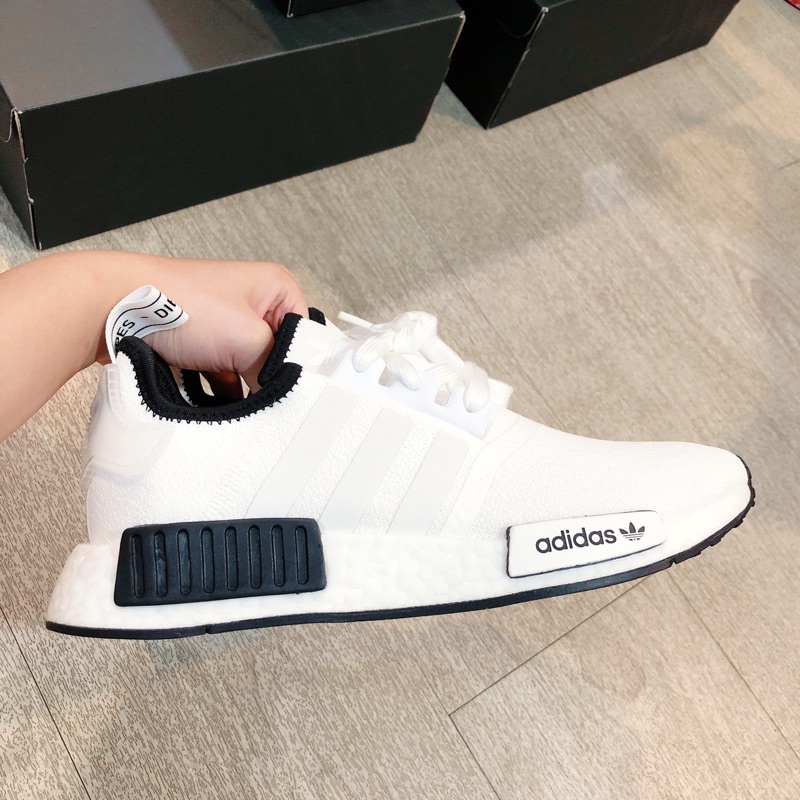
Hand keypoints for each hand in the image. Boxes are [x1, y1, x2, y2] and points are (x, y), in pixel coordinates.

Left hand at [101, 258, 306, 395]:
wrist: (116, 305)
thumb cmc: (180, 304)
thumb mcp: (247, 340)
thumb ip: (274, 369)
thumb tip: (282, 395)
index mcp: (273, 287)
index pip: (304, 333)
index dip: (299, 365)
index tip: (296, 392)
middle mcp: (250, 300)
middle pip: (274, 352)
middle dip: (266, 378)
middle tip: (266, 402)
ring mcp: (222, 320)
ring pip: (245, 364)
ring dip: (240, 386)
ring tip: (238, 406)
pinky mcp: (198, 339)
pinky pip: (218, 369)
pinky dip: (217, 387)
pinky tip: (214, 404)